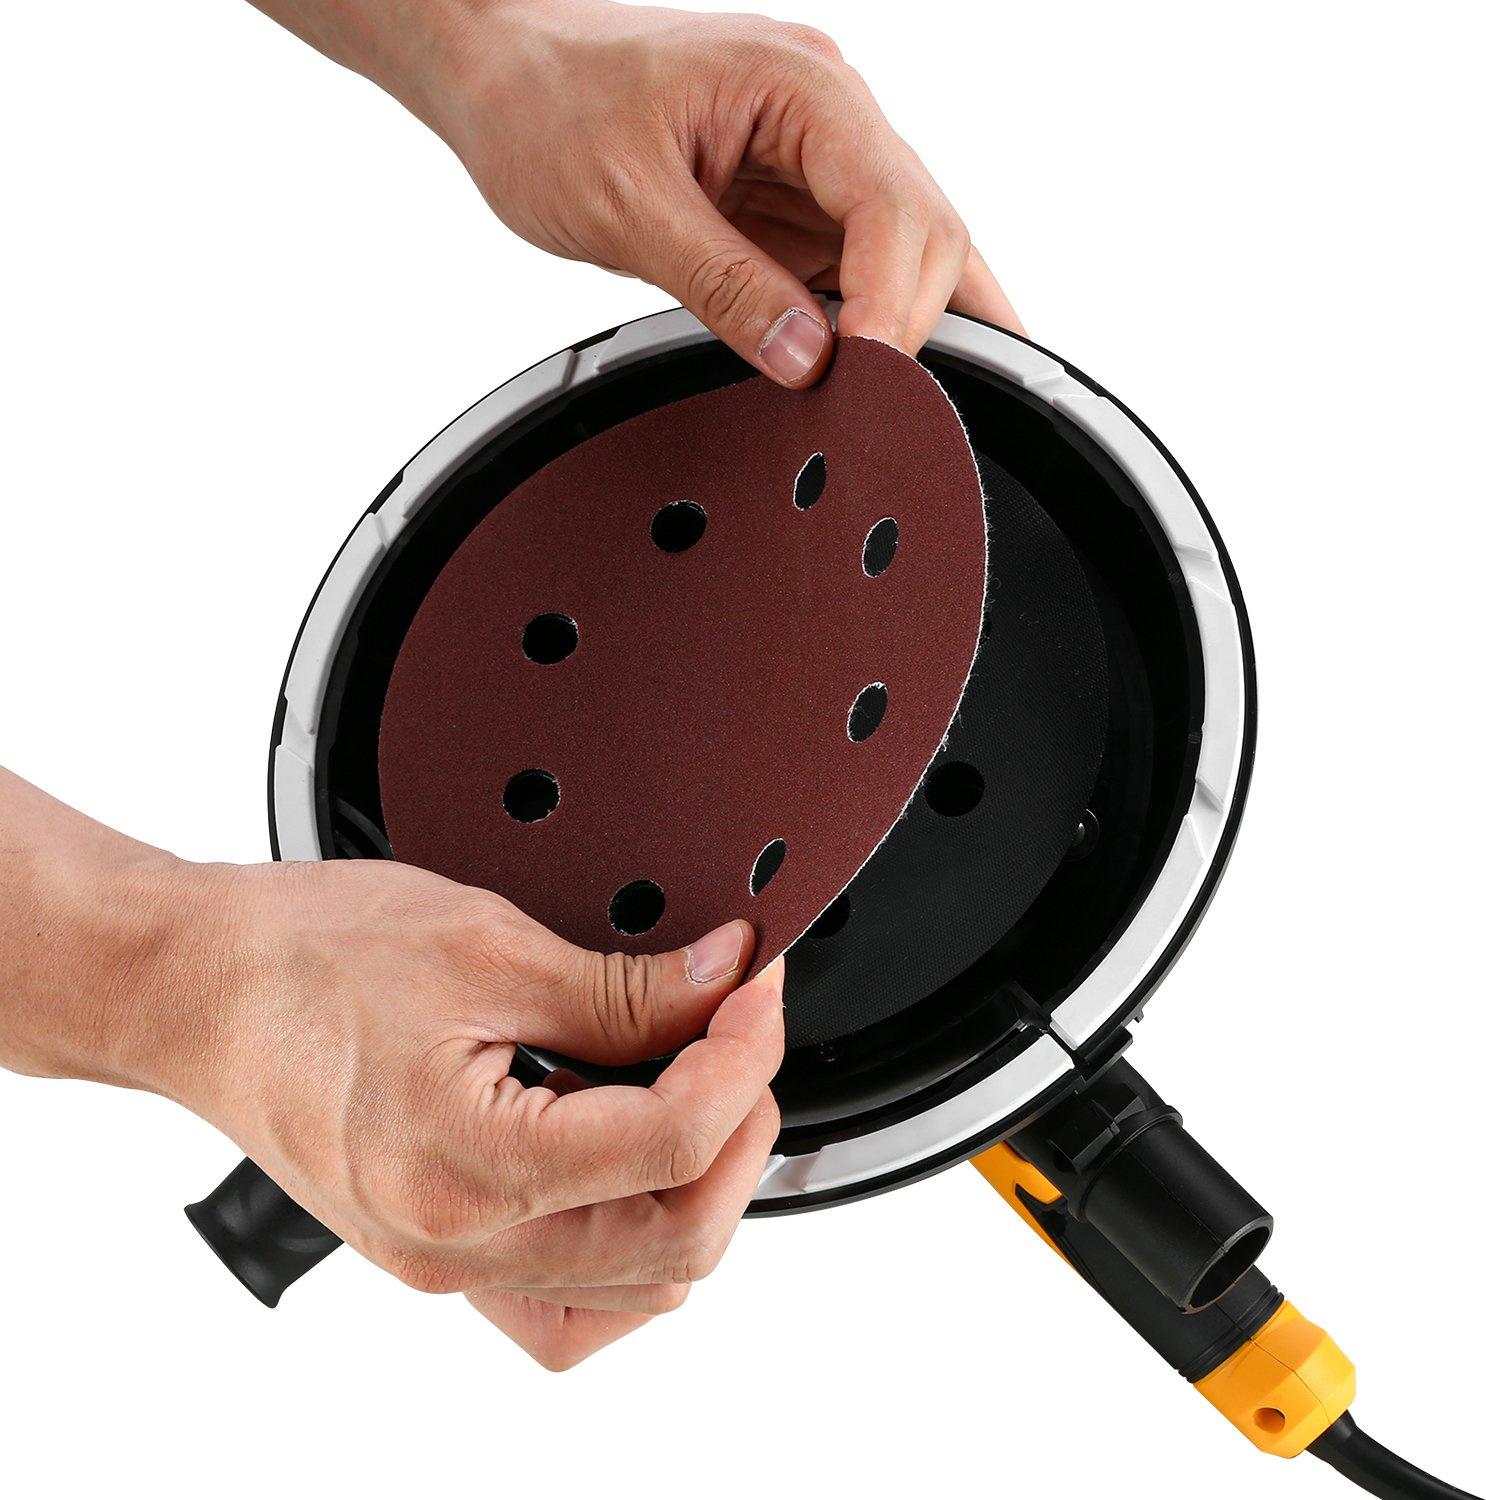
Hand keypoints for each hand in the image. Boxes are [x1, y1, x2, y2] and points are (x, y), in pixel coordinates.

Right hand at [0, 769, 782, 1368]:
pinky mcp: (440, 1253)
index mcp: (468, 1166)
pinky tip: (640, 1170)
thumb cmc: (305, 958)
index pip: (673, 1144)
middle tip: (744, 1035)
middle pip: (678, 1238)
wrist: (198, 988)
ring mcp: (447, 1264)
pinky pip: (571, 1304)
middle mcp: (458, 1245)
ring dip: (701, 1190)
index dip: (744, 1055)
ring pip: (639, 1285)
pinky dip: (634, 1247)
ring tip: (704, 1092)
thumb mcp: (485, 944)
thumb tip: (725, 980)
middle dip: (742, 1129)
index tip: (757, 989)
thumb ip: (625, 986)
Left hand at [249, 0, 1022, 383]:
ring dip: (902, 328)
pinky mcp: (793, 202)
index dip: (892, 306)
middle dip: (910, 325)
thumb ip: (722, 285)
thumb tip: (806, 362)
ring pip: (908, 252)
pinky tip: (860, 373)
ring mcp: (817, 159)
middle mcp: (828, 114)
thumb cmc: (546, 104)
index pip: (896, 205)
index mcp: (799, 87)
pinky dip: (863, 323)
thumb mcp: (624, 205)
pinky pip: (857, 267)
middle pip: (926, 231)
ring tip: (885, 406)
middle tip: (877, 413)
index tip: (866, 383)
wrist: (503, 70)